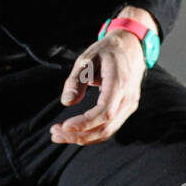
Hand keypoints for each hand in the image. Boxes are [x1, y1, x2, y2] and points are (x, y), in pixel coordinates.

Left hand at [49, 30, 145, 146]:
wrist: (131, 48)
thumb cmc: (107, 51)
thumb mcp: (87, 58)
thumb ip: (76, 80)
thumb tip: (66, 102)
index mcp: (120, 83)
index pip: (104, 112)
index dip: (85, 123)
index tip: (64, 126)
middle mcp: (128, 98)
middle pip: (105, 127)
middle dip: (79, 135)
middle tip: (54, 133)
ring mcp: (129, 106)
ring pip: (107, 131)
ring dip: (83, 137)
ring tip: (59, 135)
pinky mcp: (125, 110)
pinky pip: (109, 127)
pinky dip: (91, 133)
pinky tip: (74, 131)